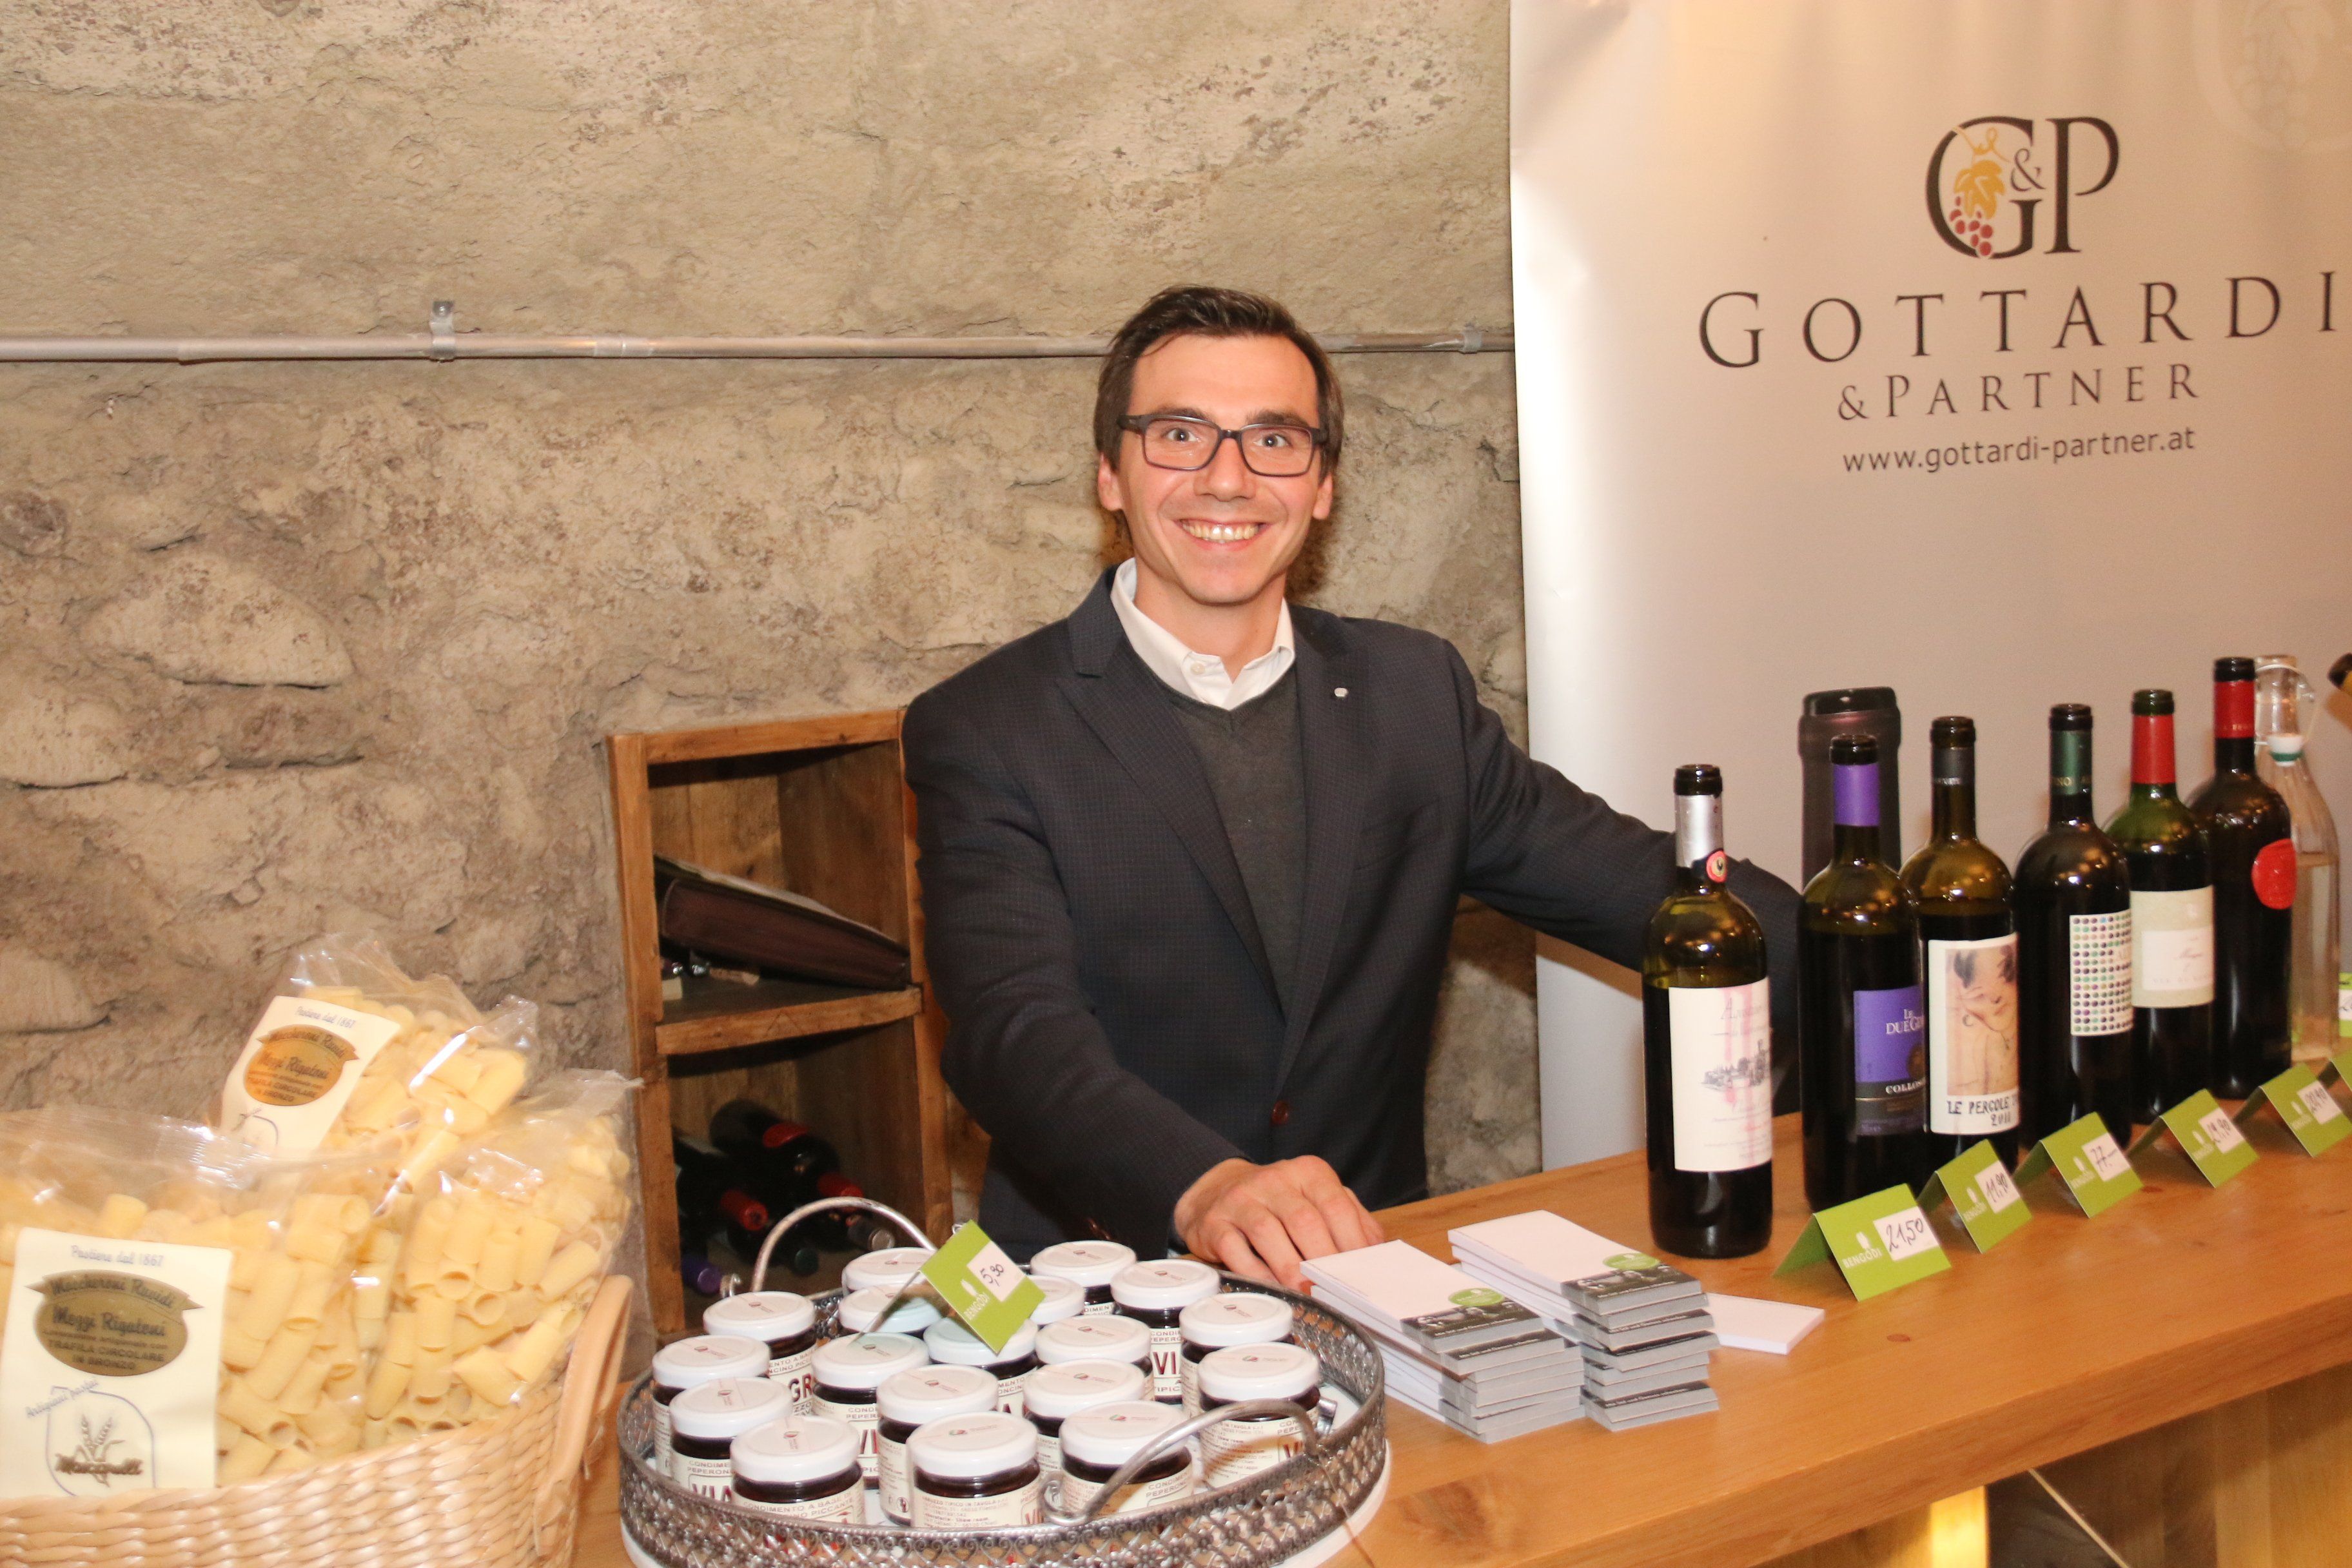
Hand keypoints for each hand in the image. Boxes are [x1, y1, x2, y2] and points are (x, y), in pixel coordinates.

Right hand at [1173, 1156, 1386, 1290]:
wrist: (1217, 1190)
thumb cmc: (1279, 1201)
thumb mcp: (1316, 1198)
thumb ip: (1349, 1218)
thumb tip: (1377, 1251)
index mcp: (1307, 1172)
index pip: (1336, 1205)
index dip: (1350, 1242)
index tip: (1359, 1273)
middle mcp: (1274, 1180)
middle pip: (1304, 1220)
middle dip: (1321, 1260)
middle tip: (1333, 1290)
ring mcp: (1241, 1199)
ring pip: (1268, 1233)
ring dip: (1290, 1269)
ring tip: (1306, 1293)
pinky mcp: (1215, 1222)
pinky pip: (1235, 1249)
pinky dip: (1255, 1273)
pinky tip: (1271, 1287)